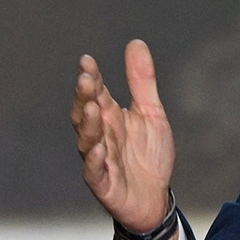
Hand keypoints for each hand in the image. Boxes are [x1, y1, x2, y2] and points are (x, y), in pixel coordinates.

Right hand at [71, 39, 175, 232]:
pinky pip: (95, 172)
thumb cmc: (148, 155)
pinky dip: (95, 161)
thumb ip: (142, 80)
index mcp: (110, 117)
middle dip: (84, 97)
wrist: (155, 197)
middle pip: (86, 114)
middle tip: (86, 78)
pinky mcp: (104, 184)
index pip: (96, 94)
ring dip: (87, 125)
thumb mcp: (151, 112)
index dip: (91, 78)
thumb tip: (135, 42)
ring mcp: (99, 160)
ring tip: (91, 107)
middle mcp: (100, 136)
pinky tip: (97, 150)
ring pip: (87, 141)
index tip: (87, 61)